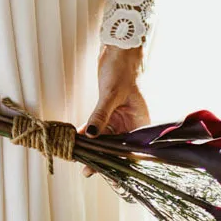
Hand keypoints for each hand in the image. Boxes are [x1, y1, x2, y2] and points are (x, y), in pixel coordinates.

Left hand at [77, 44, 148, 177]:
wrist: (119, 49)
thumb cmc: (122, 69)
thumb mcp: (111, 93)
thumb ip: (101, 115)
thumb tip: (92, 135)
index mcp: (141, 122)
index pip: (130, 148)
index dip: (118, 161)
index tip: (104, 171)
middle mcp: (132, 122)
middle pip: (117, 145)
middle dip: (102, 156)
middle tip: (86, 168)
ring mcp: (121, 116)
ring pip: (106, 136)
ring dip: (93, 144)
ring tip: (79, 155)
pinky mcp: (110, 109)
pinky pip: (99, 124)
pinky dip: (90, 130)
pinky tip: (79, 137)